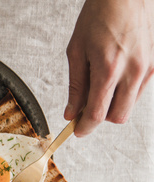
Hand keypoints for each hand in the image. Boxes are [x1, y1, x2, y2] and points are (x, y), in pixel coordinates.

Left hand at [65, 0, 153, 135]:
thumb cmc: (99, 16)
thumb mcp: (77, 51)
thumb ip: (76, 86)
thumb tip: (72, 112)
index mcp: (109, 68)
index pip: (98, 113)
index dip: (85, 127)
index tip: (77, 130)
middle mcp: (132, 71)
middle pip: (118, 116)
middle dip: (100, 118)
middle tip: (85, 109)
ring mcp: (147, 68)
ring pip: (129, 106)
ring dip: (113, 105)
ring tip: (98, 86)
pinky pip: (138, 91)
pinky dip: (124, 92)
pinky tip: (113, 78)